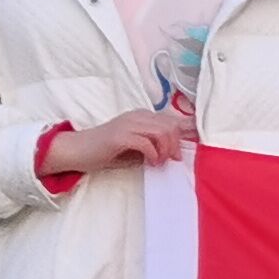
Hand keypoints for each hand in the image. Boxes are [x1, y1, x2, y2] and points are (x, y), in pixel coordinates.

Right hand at [40, 108, 192, 178]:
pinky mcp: (120, 135)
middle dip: (176, 144)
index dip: (189, 127)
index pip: (171, 119)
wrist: (77, 150)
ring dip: (166, 150)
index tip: (201, 138)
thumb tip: (174, 153)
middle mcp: (137, 116)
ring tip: (160, 161)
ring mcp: (129, 124)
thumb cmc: (106, 152)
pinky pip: (146, 142)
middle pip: (171, 125)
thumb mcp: (135, 148)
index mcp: (142, 116)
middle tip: (171, 160)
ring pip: (162, 132)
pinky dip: (153, 154)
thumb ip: (153, 146)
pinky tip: (151, 162)